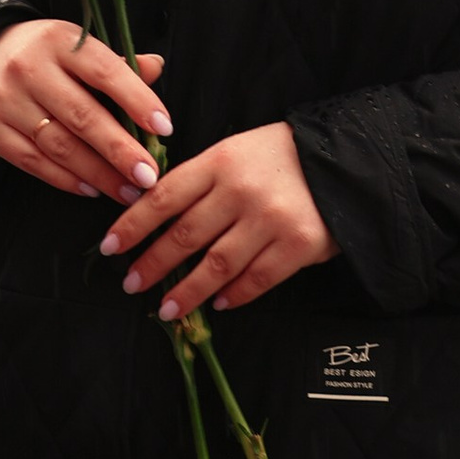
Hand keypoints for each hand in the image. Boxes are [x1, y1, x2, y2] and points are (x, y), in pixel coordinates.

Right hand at [0, 17, 169, 208]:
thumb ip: (116, 63)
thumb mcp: (77, 46)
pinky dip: (66, 180)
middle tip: (150, 176)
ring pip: (59, 146)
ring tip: (128, 191)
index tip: (164, 127)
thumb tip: (156, 68)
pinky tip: (92, 189)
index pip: (105, 71)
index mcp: (58, 41)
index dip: (137, 100)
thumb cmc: (43, 54)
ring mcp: (5, 99)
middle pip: (82, 116)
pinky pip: (32, 162)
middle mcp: (28, 67)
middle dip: (121, 151)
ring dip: (99, 174)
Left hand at [104, 121, 334, 320]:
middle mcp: (242, 190)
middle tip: (132, 284)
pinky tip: (217, 304)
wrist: (349, 160)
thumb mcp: (237, 150)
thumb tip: (152, 212)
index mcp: (221, 160)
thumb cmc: (282, 156)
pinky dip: (234, 296)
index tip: (110, 247)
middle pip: (185, 236)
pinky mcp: (299, 246)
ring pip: (217, 265)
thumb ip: (200, 179)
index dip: (133, 225)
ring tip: (166, 308)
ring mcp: (271, 220)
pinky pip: (257, 280)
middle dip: (152, 265)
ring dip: (187, 291)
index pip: (164, 196)